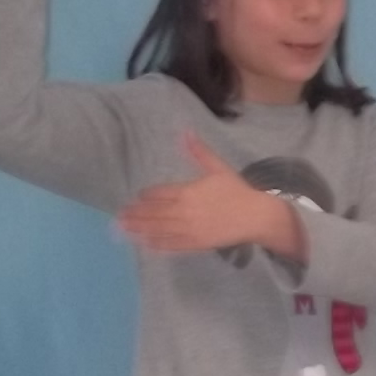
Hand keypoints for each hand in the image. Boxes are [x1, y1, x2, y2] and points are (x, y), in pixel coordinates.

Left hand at [118, 133, 306, 257]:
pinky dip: (159, 244)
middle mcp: (184, 210)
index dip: (147, 196)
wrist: (256, 217)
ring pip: (160, 228)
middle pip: (154, 212)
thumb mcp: (219, 168)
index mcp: (188, 191)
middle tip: (118, 217)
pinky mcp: (197, 243)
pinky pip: (173, 244)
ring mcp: (190, 228)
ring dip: (141, 229)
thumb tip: (185, 132)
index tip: (135, 199)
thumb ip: (199, 152)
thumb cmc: (238, 191)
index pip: (160, 193)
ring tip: (124, 229)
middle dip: (136, 214)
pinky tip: (146, 244)